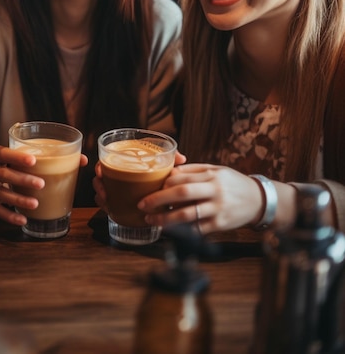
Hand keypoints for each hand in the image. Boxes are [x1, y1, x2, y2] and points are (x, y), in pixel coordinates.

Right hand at [0, 145, 87, 225]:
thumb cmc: (5, 167)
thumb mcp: (14, 159)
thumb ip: (42, 157)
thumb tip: (81, 159)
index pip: (2, 152)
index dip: (16, 156)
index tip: (33, 160)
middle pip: (3, 174)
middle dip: (22, 179)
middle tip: (41, 183)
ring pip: (2, 194)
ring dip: (19, 199)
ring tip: (35, 203)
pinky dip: (11, 216)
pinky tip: (24, 219)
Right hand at [93, 150, 186, 213]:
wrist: (164, 193)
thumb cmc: (160, 174)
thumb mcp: (164, 166)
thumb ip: (171, 160)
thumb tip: (181, 158)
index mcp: (126, 162)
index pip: (108, 160)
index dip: (101, 166)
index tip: (101, 172)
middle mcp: (119, 174)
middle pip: (101, 176)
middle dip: (99, 185)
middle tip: (104, 193)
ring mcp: (117, 187)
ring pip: (102, 190)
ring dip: (100, 197)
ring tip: (106, 203)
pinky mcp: (118, 200)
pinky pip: (106, 202)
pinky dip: (106, 205)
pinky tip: (110, 209)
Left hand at [136, 163, 262, 233]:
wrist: (259, 201)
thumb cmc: (232, 183)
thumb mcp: (215, 170)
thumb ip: (193, 170)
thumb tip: (169, 171)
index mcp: (211, 175)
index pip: (181, 177)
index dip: (163, 183)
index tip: (151, 187)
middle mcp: (214, 191)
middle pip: (181, 194)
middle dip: (158, 199)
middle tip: (142, 204)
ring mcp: (217, 209)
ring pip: (187, 215)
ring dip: (165, 218)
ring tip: (150, 219)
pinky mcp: (220, 225)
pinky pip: (196, 229)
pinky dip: (180, 231)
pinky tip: (168, 230)